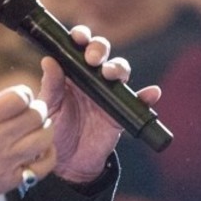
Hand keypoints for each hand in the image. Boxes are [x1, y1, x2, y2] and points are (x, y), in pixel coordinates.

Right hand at [0, 85, 56, 200]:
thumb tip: (9, 98)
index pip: (20, 97)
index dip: (24, 94)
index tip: (21, 98)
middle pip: (36, 115)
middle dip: (37, 110)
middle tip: (32, 112)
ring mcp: (6, 160)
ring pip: (44, 138)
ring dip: (45, 130)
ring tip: (39, 129)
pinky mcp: (12, 179)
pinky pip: (43, 166)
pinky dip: (48, 156)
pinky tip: (42, 150)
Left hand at [39, 26, 162, 183]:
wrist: (67, 162)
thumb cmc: (55, 129)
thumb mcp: (49, 108)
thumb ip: (50, 86)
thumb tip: (49, 60)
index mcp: (72, 71)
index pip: (79, 47)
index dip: (81, 37)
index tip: (78, 37)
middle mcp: (92, 78)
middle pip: (103, 53)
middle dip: (100, 49)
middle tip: (93, 59)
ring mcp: (109, 94)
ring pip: (120, 72)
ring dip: (118, 68)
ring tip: (111, 74)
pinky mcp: (121, 113)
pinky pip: (138, 103)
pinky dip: (147, 97)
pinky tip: (151, 94)